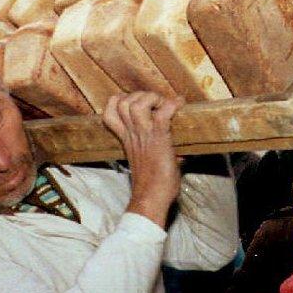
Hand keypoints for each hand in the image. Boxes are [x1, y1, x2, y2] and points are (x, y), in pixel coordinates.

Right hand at [102, 92, 184, 226]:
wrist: (152, 198)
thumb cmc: (153, 184)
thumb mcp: (148, 161)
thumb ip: (156, 149)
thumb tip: (182, 149)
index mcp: (126, 138)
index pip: (109, 112)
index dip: (120, 100)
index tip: (138, 103)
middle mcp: (132, 134)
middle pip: (121, 102)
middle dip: (138, 95)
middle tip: (156, 103)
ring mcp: (144, 135)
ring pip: (135, 103)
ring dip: (152, 98)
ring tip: (164, 104)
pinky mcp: (159, 138)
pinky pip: (162, 113)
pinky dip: (172, 104)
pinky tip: (179, 105)